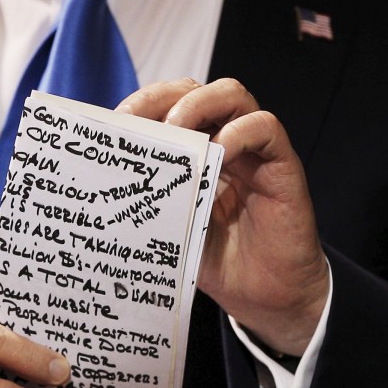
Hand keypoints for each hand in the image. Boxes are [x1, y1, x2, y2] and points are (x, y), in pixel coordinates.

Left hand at [117, 78, 329, 355]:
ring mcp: (254, 151)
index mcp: (196, 153)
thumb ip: (150, 202)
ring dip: (197, 105)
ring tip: (173, 128)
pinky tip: (217, 153)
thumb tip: (105, 187)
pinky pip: (266, 128)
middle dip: (160, 97)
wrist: (265, 297)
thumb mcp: (170, 229)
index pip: (168, 107)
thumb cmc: (217, 262)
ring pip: (232, 95)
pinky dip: (239, 132)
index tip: (114, 125)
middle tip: (135, 121)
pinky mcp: (282, 165)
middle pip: (195, 91)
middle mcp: (225, 143)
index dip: (141, 107)